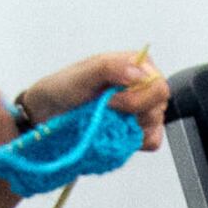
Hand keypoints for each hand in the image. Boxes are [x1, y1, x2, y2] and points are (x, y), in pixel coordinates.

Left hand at [26, 50, 166, 149]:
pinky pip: (151, 141)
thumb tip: (138, 73)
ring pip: (155, 125)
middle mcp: (143, 86)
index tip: (110, 100)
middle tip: (106, 110)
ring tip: (106, 120)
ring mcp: (142, 110)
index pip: (157, 84)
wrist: (49, 113)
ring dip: (130, 127)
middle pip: (158, 106)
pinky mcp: (138, 131)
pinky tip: (116, 134)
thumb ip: (110, 67)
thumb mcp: (82, 73)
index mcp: (137, 65)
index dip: (136, 97)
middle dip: (132, 112)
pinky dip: (135, 142)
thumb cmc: (63, 88)